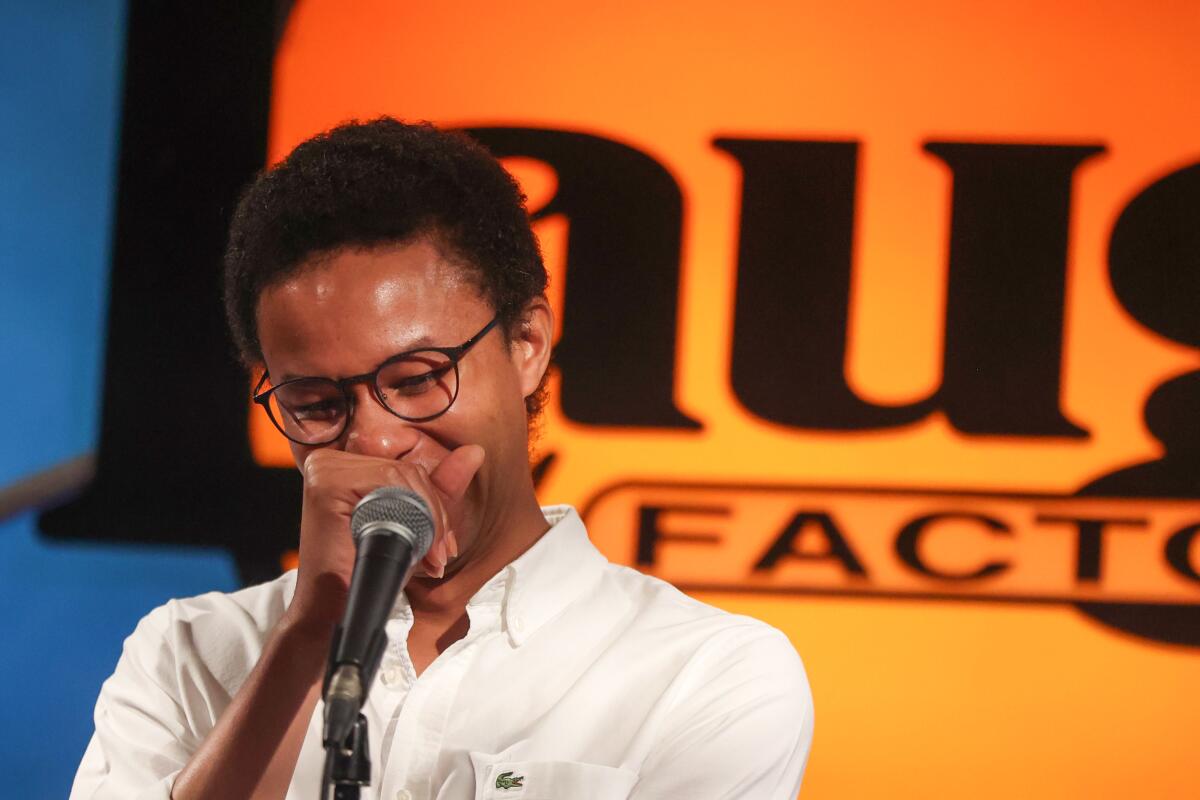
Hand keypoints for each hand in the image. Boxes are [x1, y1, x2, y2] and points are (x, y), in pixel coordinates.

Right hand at [285, 444, 485, 630]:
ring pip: (400, 475)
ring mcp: (325, 468)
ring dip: (425, 520)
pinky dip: (409, 515)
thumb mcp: (412, 527)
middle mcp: (330, 462)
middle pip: (405, 470)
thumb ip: (440, 489)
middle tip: (438, 556)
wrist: (336, 613)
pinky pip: (387, 481)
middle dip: (433, 515)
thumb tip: (474, 453)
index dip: (432, 506)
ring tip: (427, 558)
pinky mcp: (326, 482)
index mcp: (345, 468)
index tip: (443, 546)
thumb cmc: (369, 575)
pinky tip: (408, 547)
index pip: (405, 470)